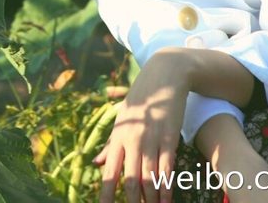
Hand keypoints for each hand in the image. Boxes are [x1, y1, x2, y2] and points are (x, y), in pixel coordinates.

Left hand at [92, 50, 191, 202]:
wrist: (164, 77)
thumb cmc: (140, 99)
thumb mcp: (121, 119)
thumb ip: (110, 143)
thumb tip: (97, 164)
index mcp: (118, 136)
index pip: (110, 171)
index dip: (107, 193)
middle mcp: (133, 140)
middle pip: (131, 179)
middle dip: (132, 201)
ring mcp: (152, 140)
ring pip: (149, 178)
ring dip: (151, 198)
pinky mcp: (170, 138)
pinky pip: (167, 168)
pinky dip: (166, 187)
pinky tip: (166, 199)